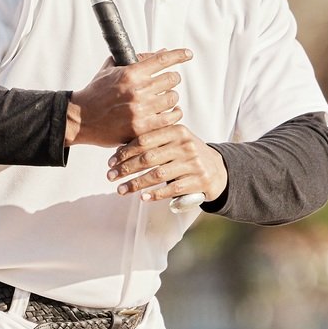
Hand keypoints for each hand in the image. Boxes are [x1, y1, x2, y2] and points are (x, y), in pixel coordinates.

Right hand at [65, 48, 190, 148]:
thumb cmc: (96, 93)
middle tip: (166, 84)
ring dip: (171, 98)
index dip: (179, 55)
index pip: (162, 60)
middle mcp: (137, 90)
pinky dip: (172, 115)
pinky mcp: (141, 128)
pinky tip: (168, 114)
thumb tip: (161, 52)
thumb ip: (136, 59)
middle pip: (172, 79)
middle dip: (171, 80)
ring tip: (165, 100)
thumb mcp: (111, 70)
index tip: (188, 54)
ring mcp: (140, 110)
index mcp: (130, 73)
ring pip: (172, 99)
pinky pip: (169, 119)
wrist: (80, 118)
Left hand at [108, 125, 226, 204]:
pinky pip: (172, 189)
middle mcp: (186, 145)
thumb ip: (152, 142)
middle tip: (110, 177)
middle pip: (148, 158)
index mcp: (177, 131)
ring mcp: (193, 163)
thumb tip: (118, 152)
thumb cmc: (186, 154)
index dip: (125, 152)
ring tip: (120, 190)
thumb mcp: (174, 141)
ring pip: (158, 175)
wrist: (217, 169)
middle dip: (126, 168)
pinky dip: (155, 194)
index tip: (110, 162)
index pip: (145, 140)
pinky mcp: (198, 181)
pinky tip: (142, 198)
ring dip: (136, 184)